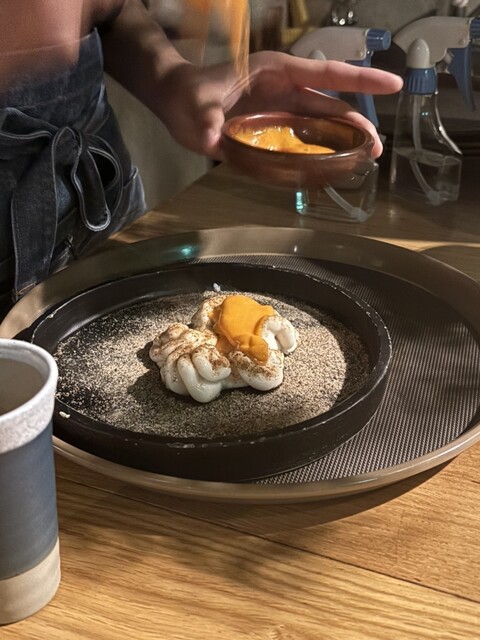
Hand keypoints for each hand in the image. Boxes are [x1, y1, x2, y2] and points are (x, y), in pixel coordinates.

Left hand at [156, 51, 402, 158]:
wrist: (176, 99)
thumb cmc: (187, 95)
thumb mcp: (196, 107)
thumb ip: (206, 121)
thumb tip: (212, 138)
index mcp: (275, 73)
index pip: (326, 75)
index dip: (360, 81)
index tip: (392, 85)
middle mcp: (284, 88)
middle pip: (330, 103)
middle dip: (357, 123)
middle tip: (376, 149)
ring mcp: (280, 106)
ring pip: (321, 120)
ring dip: (343, 137)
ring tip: (363, 157)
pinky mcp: (273, 123)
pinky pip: (304, 134)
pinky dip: (321, 145)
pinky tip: (333, 162)